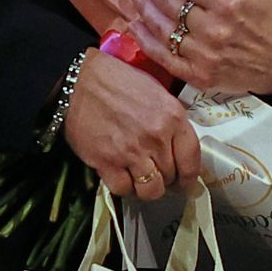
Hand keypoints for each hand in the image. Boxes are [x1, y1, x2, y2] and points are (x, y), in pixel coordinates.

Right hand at [60, 50, 200, 201]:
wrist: (80, 80)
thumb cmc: (118, 81)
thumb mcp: (157, 93)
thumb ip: (171, 122)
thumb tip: (177, 149)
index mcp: (173, 117)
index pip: (191, 160)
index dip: (188, 177)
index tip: (183, 182)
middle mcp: (156, 137)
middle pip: (171, 177)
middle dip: (166, 180)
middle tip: (157, 175)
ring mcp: (132, 152)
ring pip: (151, 190)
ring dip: (146, 188)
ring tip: (140, 179)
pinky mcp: (107, 162)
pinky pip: (123, 189)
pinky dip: (123, 187)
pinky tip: (121, 175)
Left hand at [122, 0, 271, 96]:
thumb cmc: (269, 17)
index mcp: (228, 3)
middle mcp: (213, 29)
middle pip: (169, 3)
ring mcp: (204, 56)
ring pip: (163, 28)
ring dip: (142, 8)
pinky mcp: (199, 76)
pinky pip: (164, 57)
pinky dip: (145, 41)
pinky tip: (134, 25)